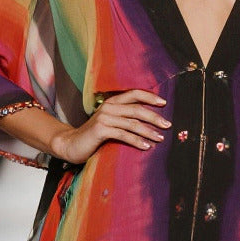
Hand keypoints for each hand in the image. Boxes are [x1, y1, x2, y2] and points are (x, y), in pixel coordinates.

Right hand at [51, 88, 168, 164]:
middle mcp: (109, 107)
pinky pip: (123, 135)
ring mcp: (104, 118)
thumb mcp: (111, 123)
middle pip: (137, 109)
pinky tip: (146, 147)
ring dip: (148, 131)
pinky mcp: (100, 130)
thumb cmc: (94, 136)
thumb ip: (125, 119)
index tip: (164, 103)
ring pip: (132, 123)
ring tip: (160, 139)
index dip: (150, 96)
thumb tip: (149, 123)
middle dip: (154, 117)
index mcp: (112, 102)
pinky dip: (136, 141)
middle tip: (167, 125)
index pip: (134, 93)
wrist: (72, 144)